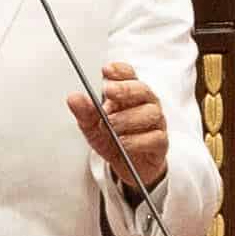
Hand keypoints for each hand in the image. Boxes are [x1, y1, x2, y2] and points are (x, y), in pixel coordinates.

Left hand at [68, 60, 171, 187]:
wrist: (127, 165)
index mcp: (129, 95)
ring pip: (150, 113)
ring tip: (110, 125)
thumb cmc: (113, 139)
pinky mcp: (160, 143)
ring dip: (128, 118)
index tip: (106, 70)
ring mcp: (156, 123)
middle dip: (125, 89)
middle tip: (108, 91)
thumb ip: (84, 112)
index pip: (129, 75)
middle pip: (142, 89)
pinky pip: (155, 137)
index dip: (120, 71)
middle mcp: (145, 104)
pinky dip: (137, 140)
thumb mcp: (92, 126)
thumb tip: (73, 98)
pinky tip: (123, 142)